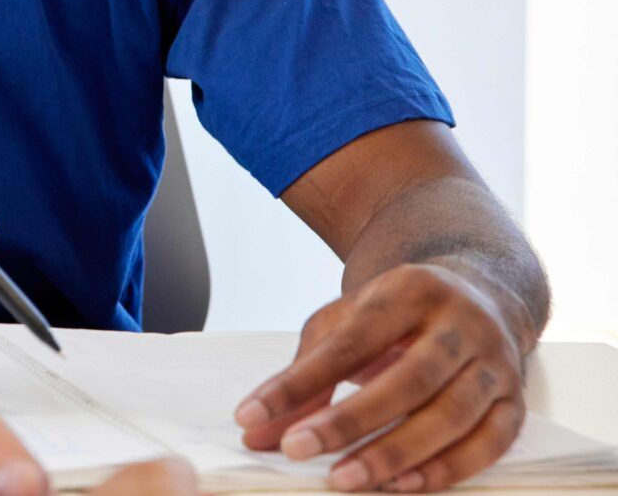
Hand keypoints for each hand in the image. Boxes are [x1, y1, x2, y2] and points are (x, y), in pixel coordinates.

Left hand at [235, 261, 532, 491]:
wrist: (481, 294)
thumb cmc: (397, 316)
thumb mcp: (345, 324)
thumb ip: (303, 375)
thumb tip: (256, 430)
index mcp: (409, 290)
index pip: (348, 342)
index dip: (300, 382)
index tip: (251, 414)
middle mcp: (460, 323)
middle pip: (406, 380)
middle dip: (348, 421)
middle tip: (297, 451)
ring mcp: (495, 362)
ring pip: (450, 415)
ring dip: (395, 453)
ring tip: (344, 480)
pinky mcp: (516, 401)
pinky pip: (488, 443)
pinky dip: (446, 469)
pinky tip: (403, 485)